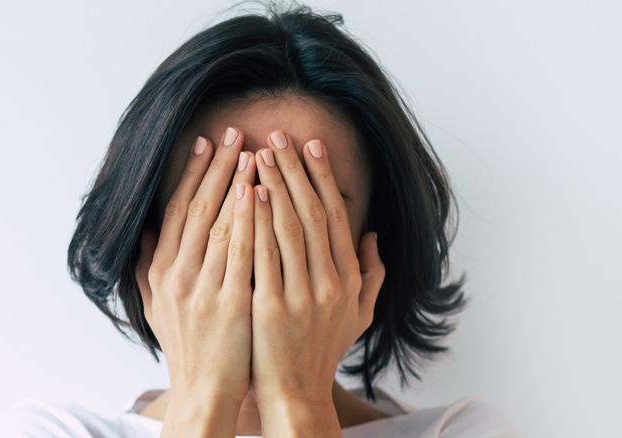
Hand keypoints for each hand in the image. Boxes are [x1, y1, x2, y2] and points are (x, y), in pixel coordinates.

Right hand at [135, 128, 256, 435]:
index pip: (177, 210)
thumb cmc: (188, 345)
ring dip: (235, 184)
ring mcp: (202, 288)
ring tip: (252, 151)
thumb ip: (149, 266)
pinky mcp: (229, 303)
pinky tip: (259, 193)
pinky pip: (241, 252)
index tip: (206, 143)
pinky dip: (248, 219)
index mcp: (162, 271)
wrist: (205, 390)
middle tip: (233, 132)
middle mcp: (177, 275)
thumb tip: (148, 231)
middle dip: (217, 167)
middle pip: (197, 208)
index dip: (192, 174)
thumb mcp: (156, 305)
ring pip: (218, 223)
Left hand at [250, 130, 384, 434]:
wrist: (295, 393)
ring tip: (259, 153)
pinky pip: (264, 256)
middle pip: (313, 214)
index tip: (310, 146)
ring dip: (275, 186)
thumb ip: (371, 275)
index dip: (323, 178)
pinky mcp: (272, 308)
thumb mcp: (358, 315)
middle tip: (278, 135)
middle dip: (295, 170)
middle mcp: (330, 283)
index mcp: (348, 279)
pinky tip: (249, 194)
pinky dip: (258, 222)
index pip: (336, 217)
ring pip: (290, 228)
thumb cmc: (322, 350)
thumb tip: (372, 237)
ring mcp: (302, 295)